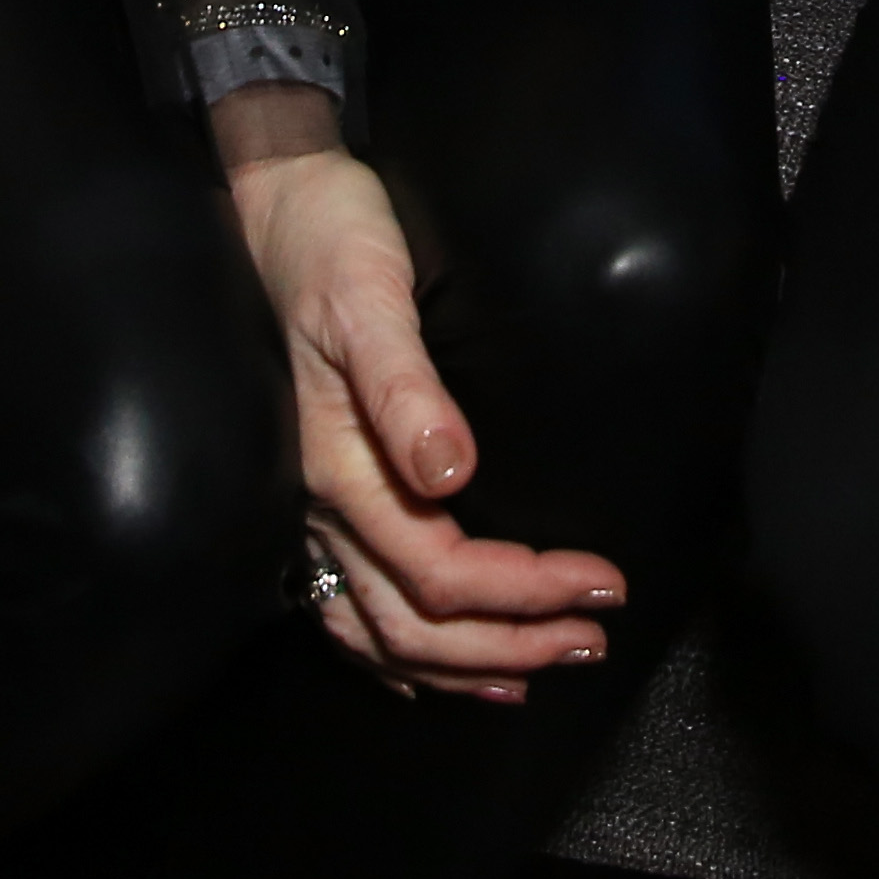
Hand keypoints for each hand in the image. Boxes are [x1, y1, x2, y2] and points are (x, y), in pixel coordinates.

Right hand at [225, 144, 627, 701]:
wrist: (275, 207)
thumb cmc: (331, 243)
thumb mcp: (371, 299)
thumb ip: (405, 388)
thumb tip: (450, 473)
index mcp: (340, 467)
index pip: (443, 571)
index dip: (526, 592)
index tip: (602, 582)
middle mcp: (320, 508)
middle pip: (415, 624)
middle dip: (509, 643)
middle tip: (591, 638)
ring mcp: (312, 511)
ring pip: (378, 632)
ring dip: (460, 665)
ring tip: (533, 672)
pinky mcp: (317, 499)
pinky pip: (347, 610)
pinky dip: (398, 655)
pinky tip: (434, 668)